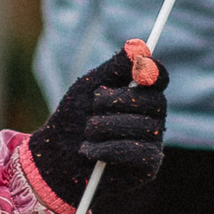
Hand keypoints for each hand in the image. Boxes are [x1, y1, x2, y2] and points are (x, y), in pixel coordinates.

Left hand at [26, 38, 167, 198]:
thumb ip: (114, 68)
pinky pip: (138, 152)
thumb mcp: (89, 88)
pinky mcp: (148, 167)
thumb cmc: (73, 119)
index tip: (140, 67)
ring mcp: (153, 142)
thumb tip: (139, 46)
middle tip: (93, 106)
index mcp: (140, 94)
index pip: (158, 77)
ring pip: (143, 127)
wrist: (55, 159)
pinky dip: (108, 149)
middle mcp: (152, 117)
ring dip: (105, 127)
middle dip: (117, 101)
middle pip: (154, 101)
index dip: (153, 70)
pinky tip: (90, 151)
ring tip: (86, 133)